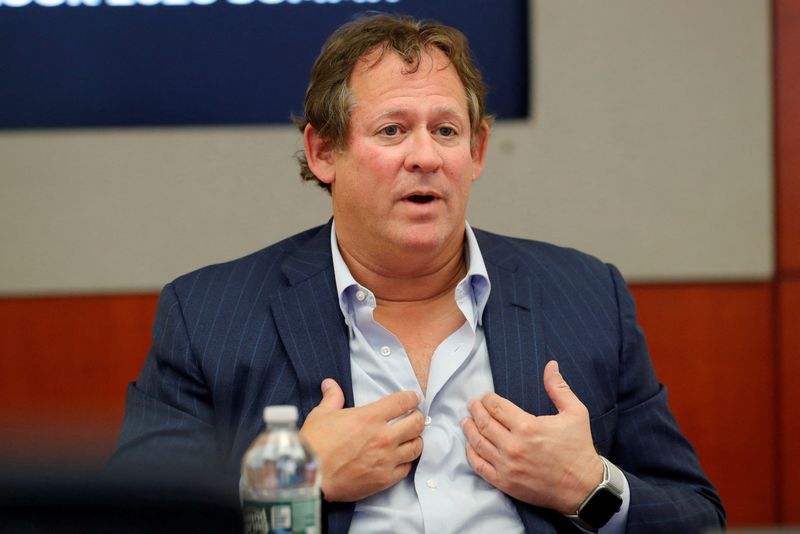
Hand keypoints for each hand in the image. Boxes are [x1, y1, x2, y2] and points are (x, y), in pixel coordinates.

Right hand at [300, 378, 424, 501]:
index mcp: (370, 417)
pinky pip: (406, 469)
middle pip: (416, 424)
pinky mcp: (384, 479)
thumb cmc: (315, 444)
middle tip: (415, 417)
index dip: (410, 398)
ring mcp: (386, 459)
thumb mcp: (322, 414)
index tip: (413, 398)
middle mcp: (383, 437)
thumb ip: (332, 398)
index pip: (401, 402)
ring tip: (411, 438)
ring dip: (415, 440)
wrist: (309, 475)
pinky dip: (406, 462)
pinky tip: (402, 459)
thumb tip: (330, 384)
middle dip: (418, 418)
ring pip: (415, 447)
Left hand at [461, 360, 603, 514]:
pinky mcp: (505, 483)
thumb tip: (551, 365)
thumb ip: (559, 388)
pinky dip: (471, 454)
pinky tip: (470, 446)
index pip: (496, 407)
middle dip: (475, 410)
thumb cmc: (578, 448)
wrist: (583, 487)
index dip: (488, 399)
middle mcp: (513, 446)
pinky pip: (479, 466)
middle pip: (484, 423)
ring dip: (469, 429)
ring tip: (466, 421)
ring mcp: (507, 466)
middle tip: (472, 404)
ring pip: (478, 443)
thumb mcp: (575, 413)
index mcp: (528, 427)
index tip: (486, 396)